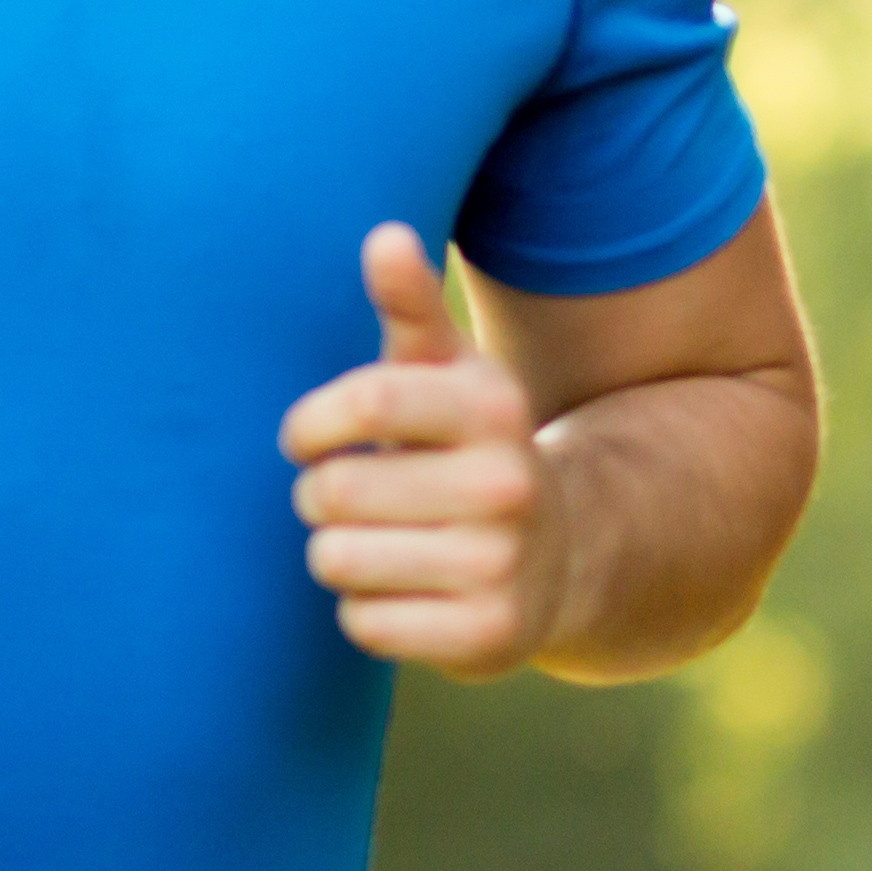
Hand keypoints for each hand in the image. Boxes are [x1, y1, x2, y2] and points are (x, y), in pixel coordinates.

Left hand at [279, 224, 555, 676]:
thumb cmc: (470, 449)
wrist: (564, 555)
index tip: (307, 439)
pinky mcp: (488, 636)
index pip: (365, 403)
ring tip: (381, 543)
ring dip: (340, 555)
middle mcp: (507, 485)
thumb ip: (411, 306)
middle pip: (333, 492)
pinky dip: (368, 611)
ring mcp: (501, 564)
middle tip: (351, 500)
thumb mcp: (450, 374)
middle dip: (320, 497)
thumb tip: (383, 235)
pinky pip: (364, 623)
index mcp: (494, 408)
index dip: (310, 425)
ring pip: (337, 560)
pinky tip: (408, 592)